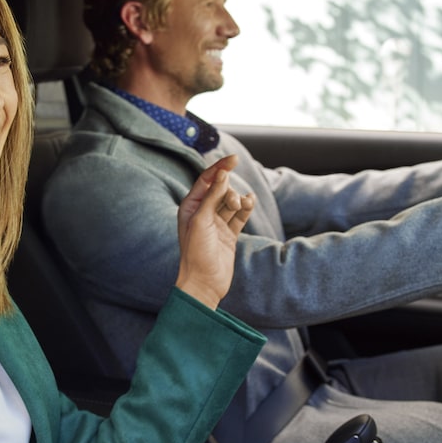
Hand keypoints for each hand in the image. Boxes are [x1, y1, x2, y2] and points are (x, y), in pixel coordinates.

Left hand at [174, 155, 254, 308]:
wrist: (204, 283)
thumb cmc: (197, 253)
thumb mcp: (202, 220)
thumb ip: (213, 196)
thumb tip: (223, 174)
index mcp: (190, 207)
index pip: (206, 180)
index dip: (220, 168)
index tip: (234, 159)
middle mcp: (203, 213)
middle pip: (221, 190)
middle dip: (230, 191)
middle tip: (234, 202)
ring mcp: (217, 224)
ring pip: (232, 202)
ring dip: (240, 200)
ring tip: (244, 205)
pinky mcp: (229, 234)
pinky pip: (240, 216)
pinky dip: (246, 209)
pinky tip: (251, 202)